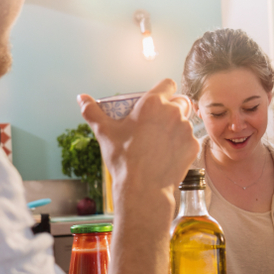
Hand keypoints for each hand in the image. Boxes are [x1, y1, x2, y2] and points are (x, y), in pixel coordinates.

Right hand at [79, 78, 197, 203]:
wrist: (143, 189)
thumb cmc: (123, 159)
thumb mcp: (104, 132)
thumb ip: (92, 112)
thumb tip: (81, 98)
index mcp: (153, 103)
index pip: (168, 84)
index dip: (164, 90)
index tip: (157, 99)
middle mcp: (174, 112)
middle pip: (179, 101)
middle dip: (172, 108)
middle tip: (158, 122)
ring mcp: (186, 129)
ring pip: (185, 121)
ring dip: (177, 126)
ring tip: (161, 140)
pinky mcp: (193, 145)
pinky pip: (189, 139)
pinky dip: (181, 144)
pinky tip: (168, 153)